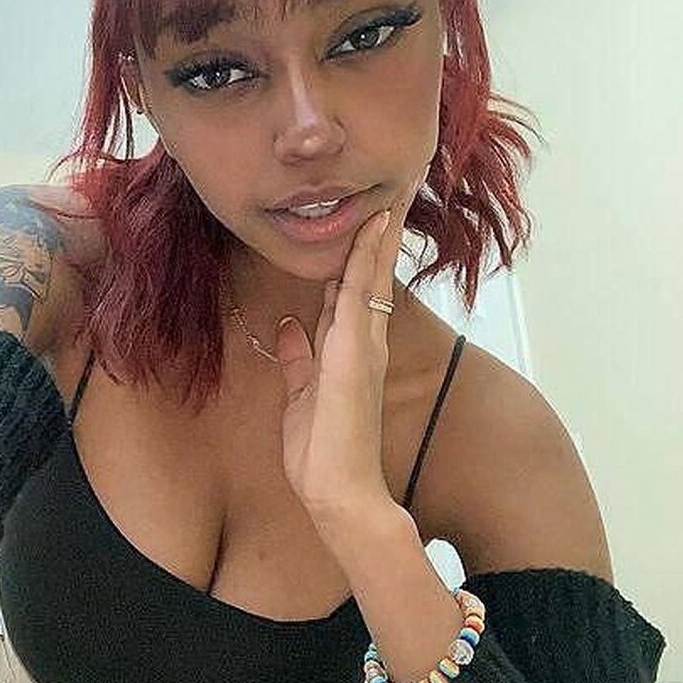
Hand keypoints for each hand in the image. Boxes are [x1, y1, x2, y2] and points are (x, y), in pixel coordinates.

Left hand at [275, 169, 426, 526]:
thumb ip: (299, 360)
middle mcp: (364, 344)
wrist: (339, 493)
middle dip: (379, 235)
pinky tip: (373, 224)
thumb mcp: (300, 397)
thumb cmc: (323, 455)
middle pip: (371, 277)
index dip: (358, 256)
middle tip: (393, 189)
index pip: (355, 294)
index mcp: (350, 354)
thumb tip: (290, 326)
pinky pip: (360, 294)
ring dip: (379, 234)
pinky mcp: (354, 353)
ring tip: (392, 189)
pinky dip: (366, 257)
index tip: (366, 220)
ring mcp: (362, 346)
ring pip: (371, 277)